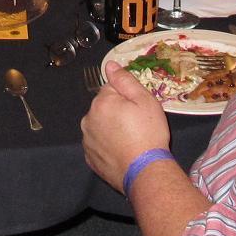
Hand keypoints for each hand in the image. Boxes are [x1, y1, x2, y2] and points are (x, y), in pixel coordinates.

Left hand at [81, 63, 170, 189]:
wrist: (145, 171)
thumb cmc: (148, 133)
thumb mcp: (144, 100)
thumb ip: (125, 80)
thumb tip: (110, 64)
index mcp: (101, 102)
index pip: (111, 89)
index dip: (127, 97)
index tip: (138, 109)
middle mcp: (88, 119)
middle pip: (104, 107)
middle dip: (117, 112)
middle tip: (137, 125)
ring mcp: (87, 140)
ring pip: (100, 126)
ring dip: (111, 128)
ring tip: (130, 140)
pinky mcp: (90, 158)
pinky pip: (99, 144)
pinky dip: (108, 145)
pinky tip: (122, 151)